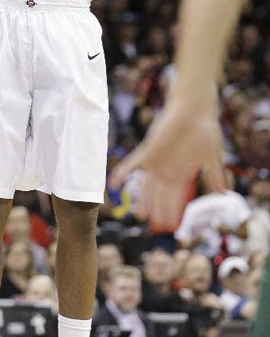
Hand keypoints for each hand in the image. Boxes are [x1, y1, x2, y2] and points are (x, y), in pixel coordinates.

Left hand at [108, 96, 226, 230]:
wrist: (194, 110)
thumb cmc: (205, 131)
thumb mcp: (212, 156)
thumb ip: (215, 175)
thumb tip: (224, 194)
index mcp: (183, 174)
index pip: (176, 199)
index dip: (173, 212)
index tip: (172, 226)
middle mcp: (168, 170)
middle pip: (160, 196)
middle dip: (158, 211)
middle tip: (155, 225)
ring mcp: (156, 162)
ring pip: (146, 187)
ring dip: (143, 200)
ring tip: (139, 215)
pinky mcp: (148, 151)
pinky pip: (131, 165)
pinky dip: (121, 175)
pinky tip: (112, 185)